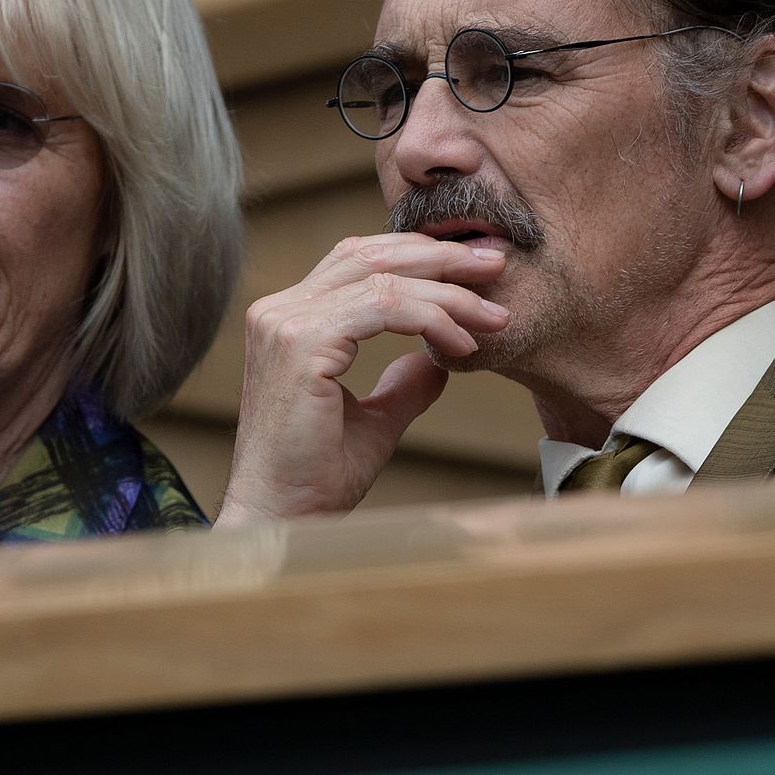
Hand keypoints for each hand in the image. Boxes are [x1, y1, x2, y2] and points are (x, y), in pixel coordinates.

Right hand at [214, 233, 509, 525]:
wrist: (282, 519)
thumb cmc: (317, 479)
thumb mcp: (374, 421)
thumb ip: (402, 385)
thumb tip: (437, 359)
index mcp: (288, 320)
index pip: (357, 263)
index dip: (418, 259)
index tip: (476, 276)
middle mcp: (279, 311)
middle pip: (370, 255)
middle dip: (440, 256)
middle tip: (495, 267)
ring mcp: (285, 323)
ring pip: (383, 280)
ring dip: (448, 292)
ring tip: (494, 315)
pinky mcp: (301, 344)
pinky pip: (383, 309)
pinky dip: (431, 319)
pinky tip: (463, 344)